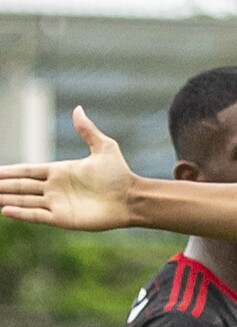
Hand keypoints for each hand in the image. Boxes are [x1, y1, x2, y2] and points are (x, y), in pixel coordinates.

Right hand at [0, 108, 134, 229]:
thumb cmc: (120, 174)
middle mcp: (55, 188)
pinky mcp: (63, 218)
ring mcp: (58, 203)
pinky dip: (22, 213)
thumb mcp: (105, 148)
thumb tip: (78, 109)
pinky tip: (5, 210)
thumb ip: (88, 131)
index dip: (10, 171)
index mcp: (60, 171)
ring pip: (25, 200)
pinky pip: (37, 215)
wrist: (132, 198)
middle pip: (21, 185)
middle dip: (3, 185)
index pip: (28, 170)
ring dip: (7, 198)